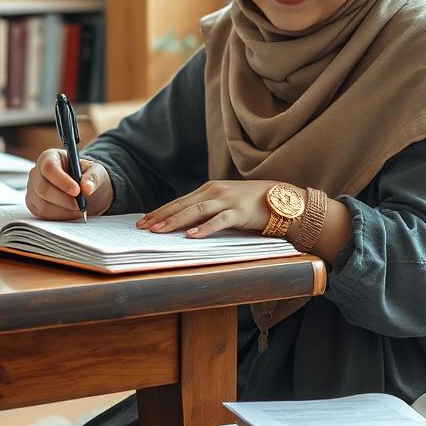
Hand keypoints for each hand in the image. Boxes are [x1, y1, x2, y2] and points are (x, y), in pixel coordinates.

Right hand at [25, 149, 112, 220]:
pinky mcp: (34, 205)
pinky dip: (60, 216)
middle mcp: (37, 172)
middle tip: (80, 204)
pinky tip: (71, 212)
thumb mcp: (97, 172)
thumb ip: (93, 176)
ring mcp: (33, 189)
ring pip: (42, 205)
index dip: (62, 181)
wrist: (86, 192)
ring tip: (78, 208)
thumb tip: (87, 187)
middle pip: (43, 188)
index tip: (77, 191)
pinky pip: (43, 215)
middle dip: (64, 200)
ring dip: (63, 210)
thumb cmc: (88, 178)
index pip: (49, 167)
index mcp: (50, 157)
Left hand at [137, 179, 294, 238]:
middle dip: (161, 216)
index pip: (179, 201)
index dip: (160, 211)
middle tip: (143, 227)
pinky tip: (191, 236)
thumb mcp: (226, 202)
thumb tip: (185, 223)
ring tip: (159, 231)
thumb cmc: (252, 202)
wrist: (282, 198)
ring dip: (176, 221)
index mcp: (209, 189)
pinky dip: (204, 228)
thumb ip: (208, 208)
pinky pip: (219, 221)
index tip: (143, 221)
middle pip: (182, 205)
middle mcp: (215, 192)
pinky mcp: (240, 212)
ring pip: (196, 211)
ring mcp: (227, 201)